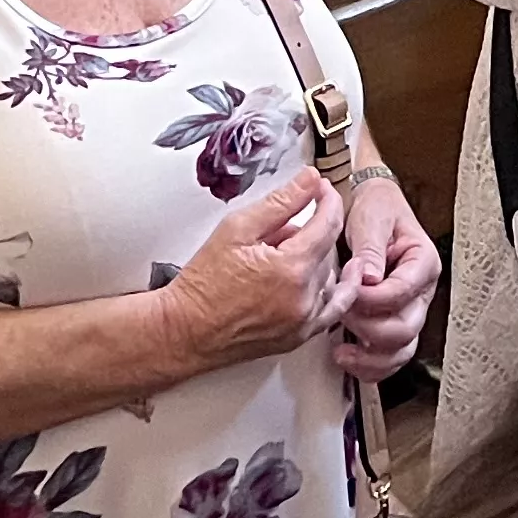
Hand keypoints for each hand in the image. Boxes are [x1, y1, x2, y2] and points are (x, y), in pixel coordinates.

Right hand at [157, 169, 342, 376]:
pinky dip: (332, 290)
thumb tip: (310, 179)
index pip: (328, 223)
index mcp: (292, 268)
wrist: (184, 331)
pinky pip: (330, 309)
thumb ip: (280, 201)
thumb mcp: (237, 228)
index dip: (327, 199)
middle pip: (326, 250)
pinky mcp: (298, 337)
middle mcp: (304, 298)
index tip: (321, 189)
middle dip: (307, 232)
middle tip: (273, 232)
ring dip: (314, 260)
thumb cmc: (203, 284)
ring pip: (328, 277)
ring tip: (275, 260)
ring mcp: (303, 322)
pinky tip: (329, 277)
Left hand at [331, 174, 440, 382]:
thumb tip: (368, 277)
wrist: (373, 208)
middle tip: (341, 312)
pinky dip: (371, 365)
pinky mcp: (392, 322)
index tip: (349, 290)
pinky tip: (348, 358)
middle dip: (368, 327)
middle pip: (405, 329)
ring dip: (371, 357)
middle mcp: (421, 292)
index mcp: (422, 263)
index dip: (372, 298)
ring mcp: (409, 310)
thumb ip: (371, 248)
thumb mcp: (372, 218)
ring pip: (401, 350)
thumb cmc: (377, 209)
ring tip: (343, 352)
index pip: (403, 292)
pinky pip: (390, 356)